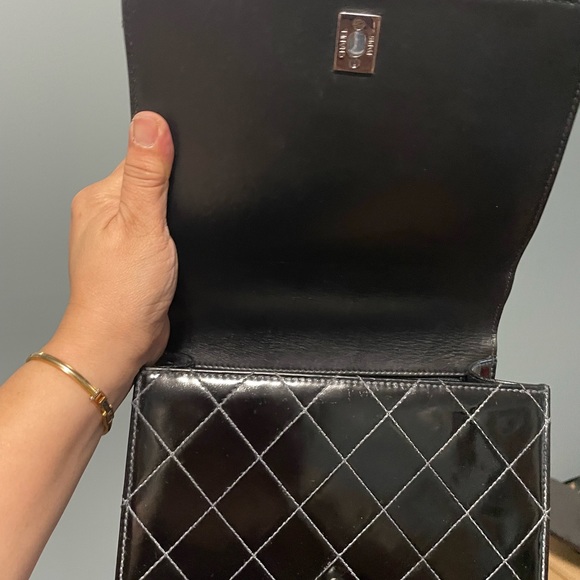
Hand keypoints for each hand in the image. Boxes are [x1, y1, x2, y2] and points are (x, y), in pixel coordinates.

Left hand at [45, 111, 175, 405]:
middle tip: (179, 218)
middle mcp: (105, 213)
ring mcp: (119, 235)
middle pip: (150, 182)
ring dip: (174, 218)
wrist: (122, 340)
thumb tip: (151, 123)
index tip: (185, 178)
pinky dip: (173, 235)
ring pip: (158, 209)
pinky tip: (176, 248)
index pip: (139, 157)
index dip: (168, 162)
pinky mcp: (135, 254)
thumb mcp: (142, 224)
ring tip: (177, 236)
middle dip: (174, 194)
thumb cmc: (122, 292)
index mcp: (99, 197)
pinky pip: (159, 232)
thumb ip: (148, 174)